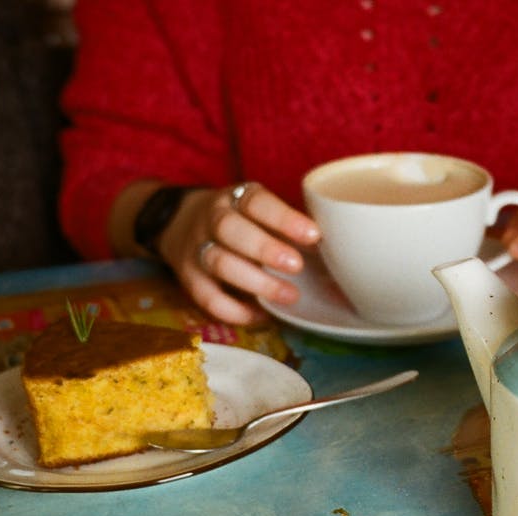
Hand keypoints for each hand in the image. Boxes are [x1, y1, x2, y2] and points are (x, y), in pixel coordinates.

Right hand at [159, 183, 320, 324]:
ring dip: (256, 282)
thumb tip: (337, 256)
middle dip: (265, 249)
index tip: (314, 235)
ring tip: (290, 295)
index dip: (284, 218)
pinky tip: (262, 315)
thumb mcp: (260, 211)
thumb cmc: (240, 220)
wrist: (179, 221)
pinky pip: (207, 297)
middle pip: (231, 230)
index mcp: (236, 198)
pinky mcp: (188, 277)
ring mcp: (196, 248)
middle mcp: (212, 219)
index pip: (256, 201)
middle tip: (297, 266)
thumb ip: (290, 228)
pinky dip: (235, 310)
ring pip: (219, 263)